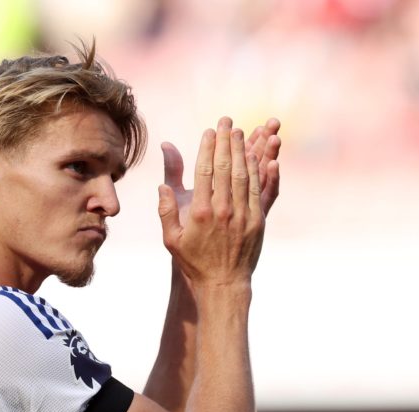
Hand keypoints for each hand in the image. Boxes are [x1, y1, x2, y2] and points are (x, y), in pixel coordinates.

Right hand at [157, 117, 268, 285]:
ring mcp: (242, 215)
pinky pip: (257, 189)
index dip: (207, 147)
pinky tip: (256, 155)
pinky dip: (257, 169)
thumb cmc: (193, 261)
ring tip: (241, 131)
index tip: (209, 131)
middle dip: (226, 141)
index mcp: (200, 212)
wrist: (223, 283)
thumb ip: (165, 209)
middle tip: (227, 121)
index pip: (204, 171)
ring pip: (243, 174)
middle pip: (225, 167)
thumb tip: (161, 185)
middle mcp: (222, 210)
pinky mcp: (257, 220)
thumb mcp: (171, 237)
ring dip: (242, 150)